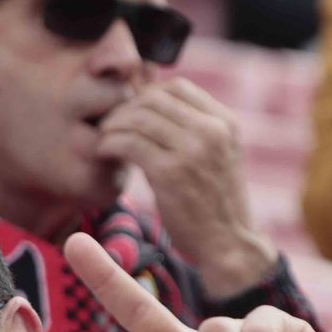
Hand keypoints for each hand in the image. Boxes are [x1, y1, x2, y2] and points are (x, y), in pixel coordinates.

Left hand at [96, 80, 276, 298]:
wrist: (228, 244)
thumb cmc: (215, 205)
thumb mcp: (218, 157)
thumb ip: (196, 131)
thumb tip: (154, 108)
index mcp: (225, 123)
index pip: (177, 87)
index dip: (146, 94)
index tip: (131, 112)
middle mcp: (212, 131)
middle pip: (154, 99)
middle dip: (126, 108)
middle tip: (109, 124)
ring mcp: (192, 150)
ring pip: (139, 118)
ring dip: (114, 125)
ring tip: (104, 138)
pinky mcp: (171, 173)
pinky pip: (129, 144)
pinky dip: (110, 143)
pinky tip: (104, 153)